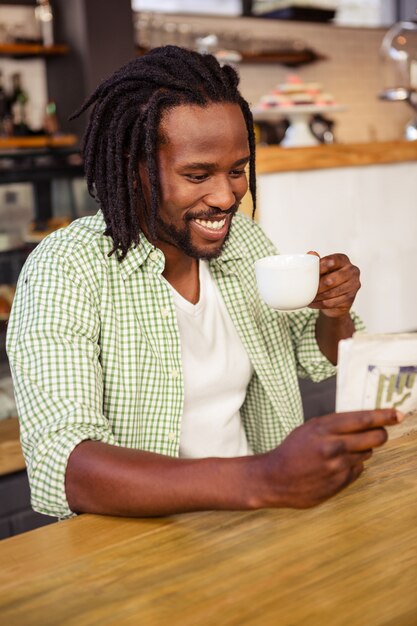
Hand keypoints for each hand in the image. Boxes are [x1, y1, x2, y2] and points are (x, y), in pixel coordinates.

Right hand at [255, 409, 402, 508]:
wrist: (274, 478)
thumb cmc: (291, 450)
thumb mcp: (309, 428)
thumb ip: (335, 425)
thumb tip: (364, 421)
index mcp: (324, 428)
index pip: (363, 419)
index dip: (384, 416)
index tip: (397, 414)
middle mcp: (334, 447)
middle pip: (375, 438)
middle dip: (380, 433)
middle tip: (378, 432)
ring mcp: (338, 466)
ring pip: (367, 453)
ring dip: (361, 450)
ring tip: (341, 451)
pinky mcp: (340, 483)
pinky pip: (358, 469)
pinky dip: (352, 465)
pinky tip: (335, 465)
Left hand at [308, 252, 360, 317]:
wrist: (335, 297)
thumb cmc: (326, 277)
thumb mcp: (321, 269)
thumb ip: (316, 261)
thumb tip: (311, 253)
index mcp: (343, 260)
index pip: (334, 260)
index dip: (322, 267)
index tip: (313, 272)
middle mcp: (352, 271)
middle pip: (332, 279)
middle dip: (318, 285)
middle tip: (308, 289)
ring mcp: (354, 285)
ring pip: (331, 293)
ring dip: (318, 296)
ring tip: (308, 297)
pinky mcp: (351, 299)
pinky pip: (332, 303)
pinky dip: (320, 303)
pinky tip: (312, 303)